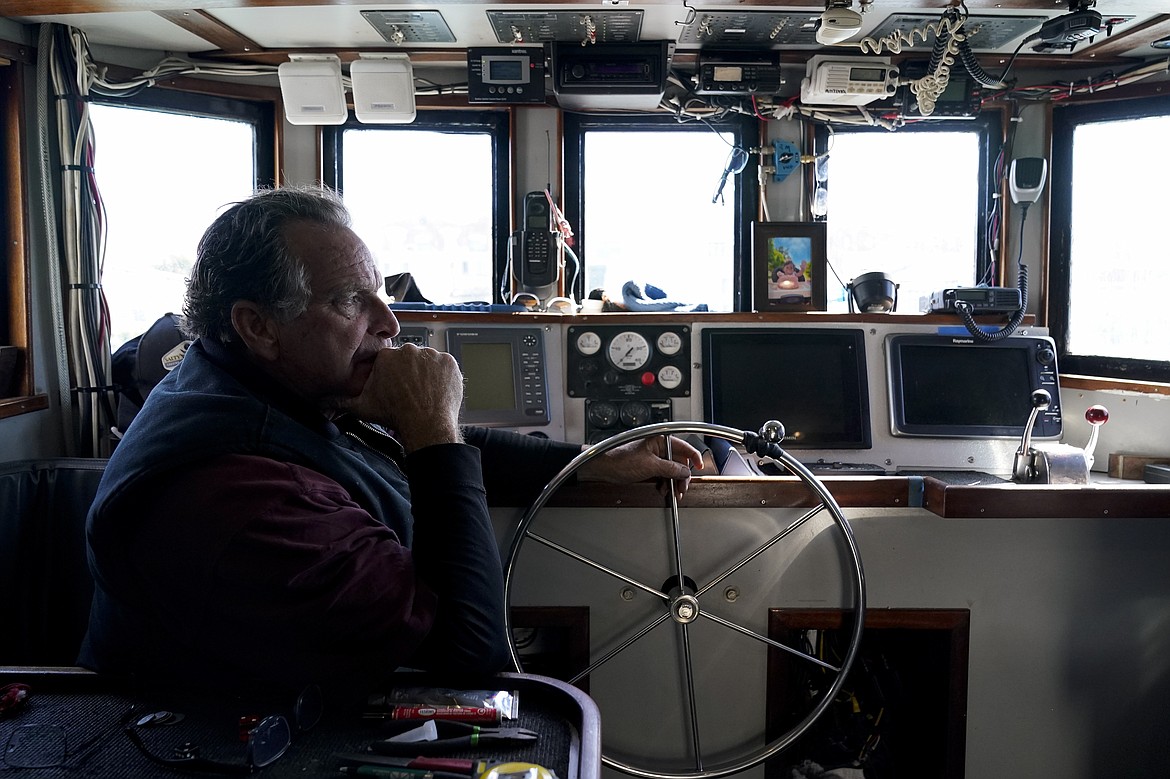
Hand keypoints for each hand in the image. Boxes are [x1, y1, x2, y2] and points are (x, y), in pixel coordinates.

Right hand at [340, 344, 463, 450]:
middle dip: (409, 372)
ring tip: (424, 393)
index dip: (393, 375)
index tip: (396, 387)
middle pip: (409, 359)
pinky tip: (436, 390)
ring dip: (427, 373)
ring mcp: (431, 355)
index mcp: (387, 356)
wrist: (425, 425)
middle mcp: (409, 351)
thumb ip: (341, 402)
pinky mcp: (449, 361)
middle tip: (411, 392)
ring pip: (428, 361)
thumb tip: (323, 402)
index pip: (390, 360)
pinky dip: (443, 375)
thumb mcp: (362, 408)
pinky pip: (445, 365)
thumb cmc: (395, 415)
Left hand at [577, 435, 702, 499]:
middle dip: (682, 475)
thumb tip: (685, 471)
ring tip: (674, 491)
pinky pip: (663, 473)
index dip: (694, 457)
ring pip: (671, 469)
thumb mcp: (650, 465)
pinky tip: (664, 488)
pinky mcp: (648, 465)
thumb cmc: (620, 460)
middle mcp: (657, 446)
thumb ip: (670, 468)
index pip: (684, 446)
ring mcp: (653, 456)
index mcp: (659, 439)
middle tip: (682, 487)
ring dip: (674, 481)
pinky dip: (666, 481)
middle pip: (679, 461)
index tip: (700, 467)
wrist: (604, 467)